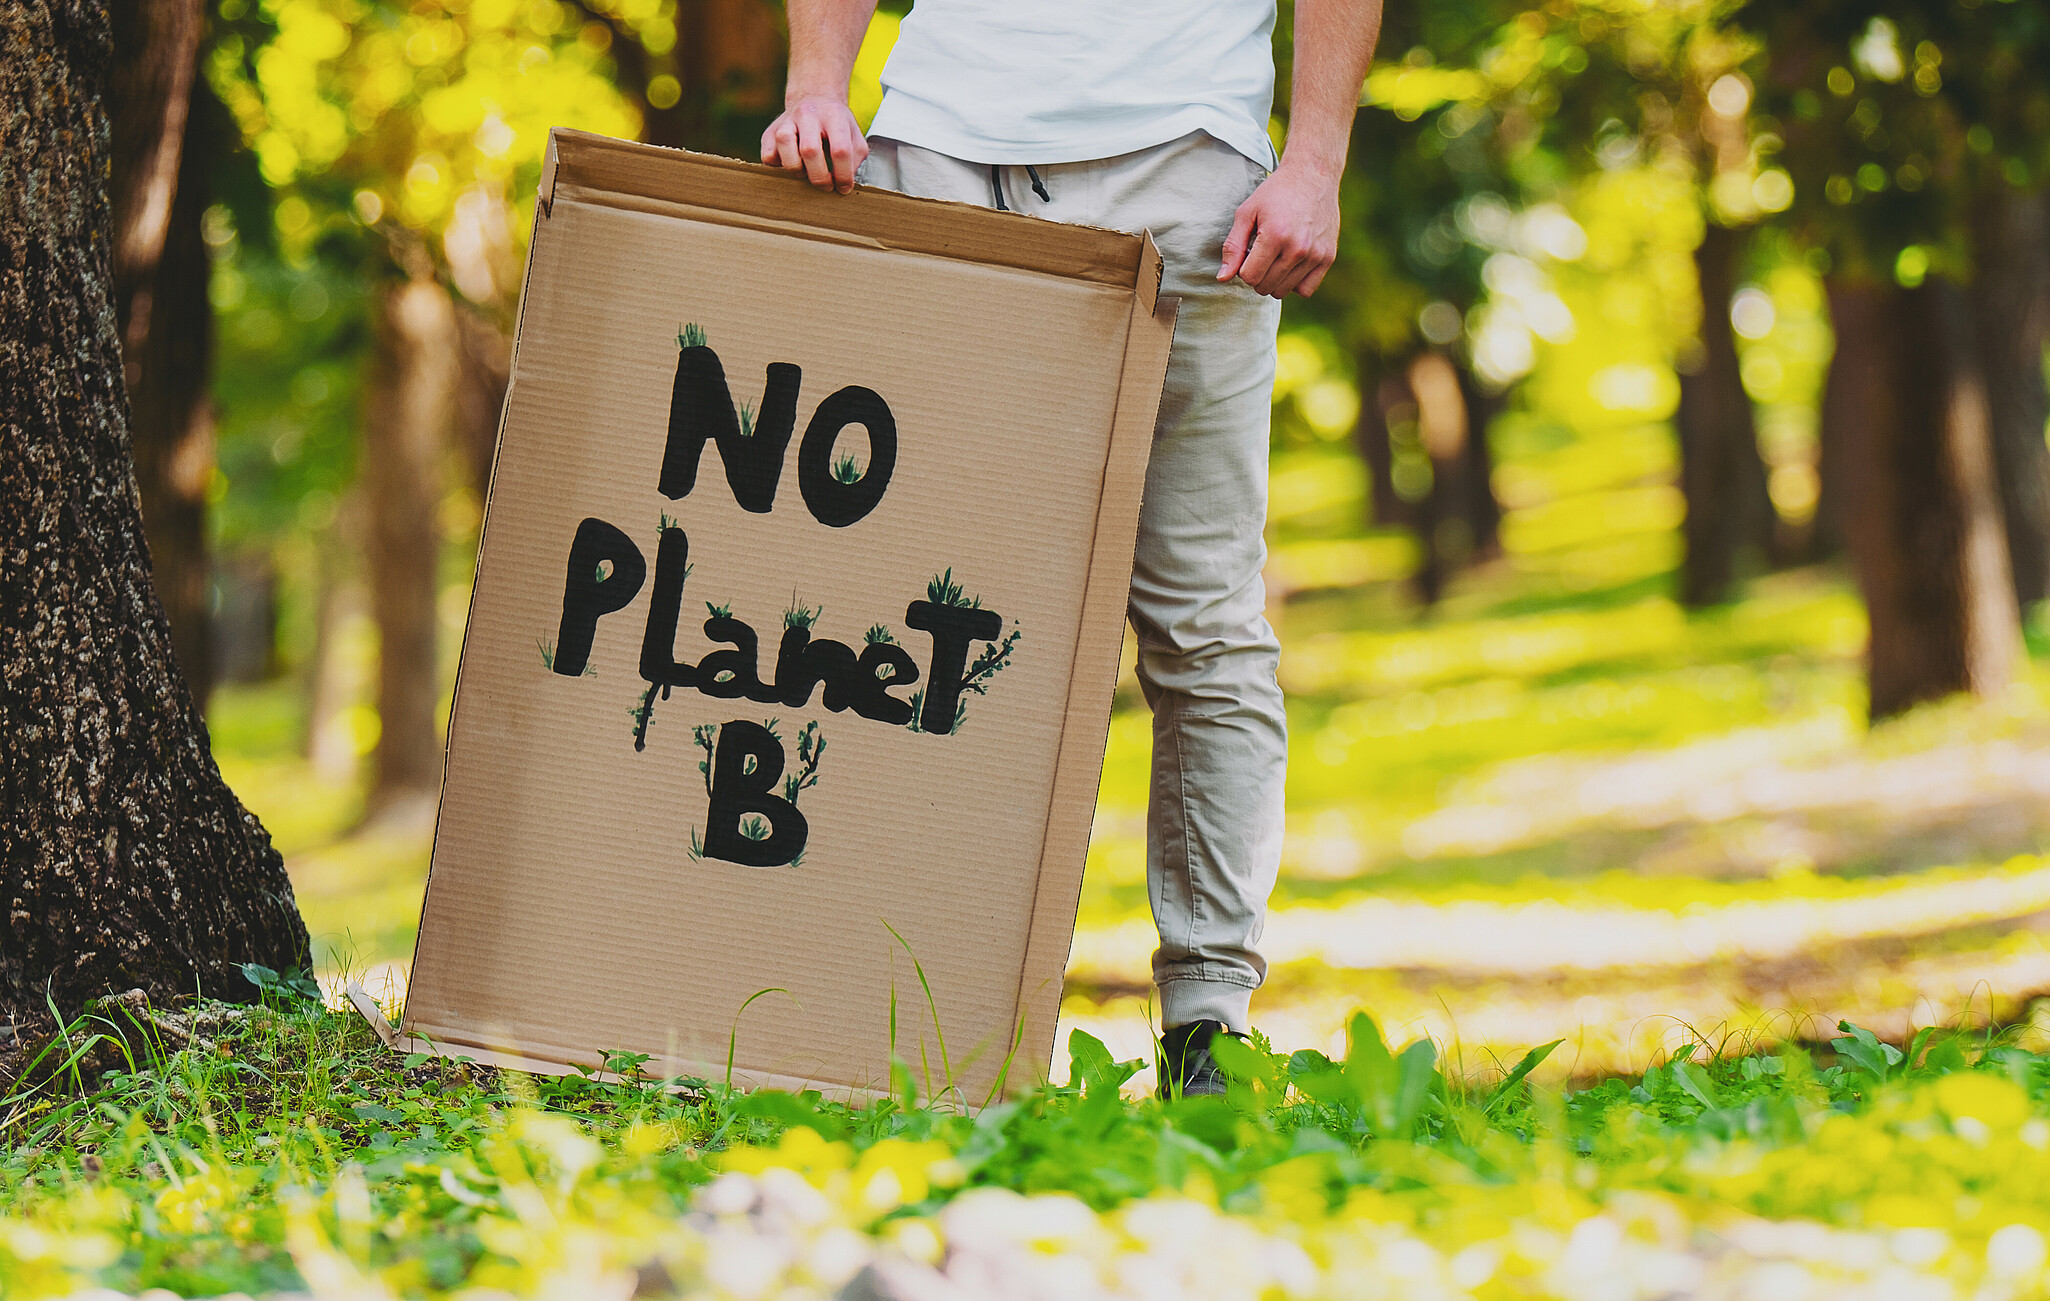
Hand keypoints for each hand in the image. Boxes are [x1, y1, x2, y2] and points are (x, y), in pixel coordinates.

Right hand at [761, 96, 867, 193]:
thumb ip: (854, 159)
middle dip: (820, 177)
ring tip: (806, 172)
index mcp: (833, 115)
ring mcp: (786, 121)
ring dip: (797, 169)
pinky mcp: (769, 132)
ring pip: (785, 148)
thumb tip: (843, 184)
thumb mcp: (854, 136)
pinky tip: (792, 164)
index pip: (840, 150)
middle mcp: (808, 114)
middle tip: (826, 185)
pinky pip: (768, 156)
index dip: (843, 175)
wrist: (814, 99)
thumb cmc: (836, 125)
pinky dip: (779, 167)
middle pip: (810, 150)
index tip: (843, 187)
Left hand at [1218, 161, 1341, 297]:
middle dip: (1257, 274)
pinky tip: (1291, 265)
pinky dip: (1295, 283)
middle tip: (1261, 253)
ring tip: (1276, 257)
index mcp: (1275, 236)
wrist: (1313, 175)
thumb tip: (1223, 278)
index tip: (1249, 251)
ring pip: (1283, 291)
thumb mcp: (1247, 213)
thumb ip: (1232, 247)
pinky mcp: (1328, 257)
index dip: (1243, 268)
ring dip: (1274, 280)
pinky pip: (1306, 290)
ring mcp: (1315, 254)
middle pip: (1265, 286)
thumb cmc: (1275, 193)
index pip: (1249, 277)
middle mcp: (1297, 248)